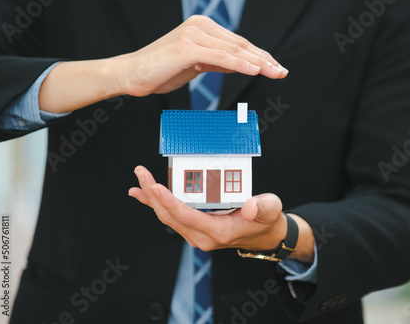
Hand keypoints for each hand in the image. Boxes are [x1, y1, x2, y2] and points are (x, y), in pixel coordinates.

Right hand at [39, 15, 286, 112]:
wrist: (131, 74)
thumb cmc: (160, 70)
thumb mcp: (195, 65)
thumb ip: (217, 61)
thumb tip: (240, 64)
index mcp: (202, 28)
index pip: (238, 43)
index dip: (259, 56)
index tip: (275, 67)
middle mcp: (200, 26)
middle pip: (240, 45)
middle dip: (264, 59)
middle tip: (281, 71)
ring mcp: (194, 35)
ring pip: (234, 50)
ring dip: (258, 62)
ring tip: (275, 72)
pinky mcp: (188, 47)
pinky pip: (220, 57)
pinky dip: (239, 63)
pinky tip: (254, 70)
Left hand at [129, 165, 314, 261]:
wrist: (264, 236)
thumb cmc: (266, 220)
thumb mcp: (270, 209)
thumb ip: (261, 207)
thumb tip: (248, 207)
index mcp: (220, 231)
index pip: (188, 216)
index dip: (169, 202)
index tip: (154, 186)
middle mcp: (204, 237)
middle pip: (171, 216)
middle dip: (153, 195)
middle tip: (141, 173)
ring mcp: (197, 235)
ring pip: (168, 217)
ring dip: (152, 199)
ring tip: (139, 180)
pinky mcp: (194, 229)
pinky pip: (171, 218)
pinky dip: (156, 205)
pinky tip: (143, 195)